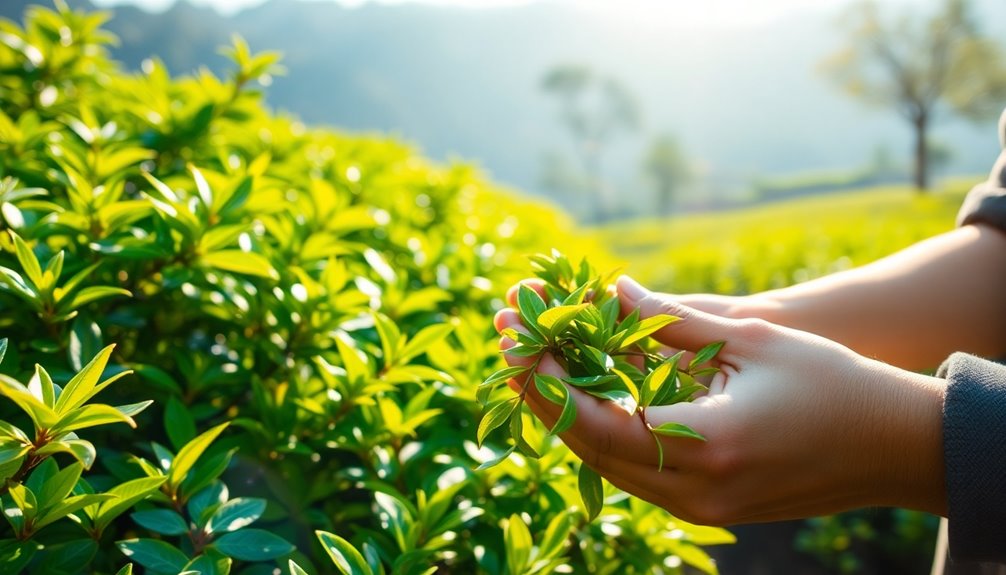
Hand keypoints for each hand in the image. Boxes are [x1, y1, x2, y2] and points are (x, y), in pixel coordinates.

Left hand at [494, 276, 945, 524]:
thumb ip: (669, 321)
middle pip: (588, 446)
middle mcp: (692, 491)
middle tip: (510, 343)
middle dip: (542, 393)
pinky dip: (603, 433)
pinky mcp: (707, 507)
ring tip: (535, 365)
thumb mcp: (750, 338)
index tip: (516, 336)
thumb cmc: (833, 383)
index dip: (546, 378)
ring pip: (605, 465)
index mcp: (704, 446)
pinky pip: (634, 473)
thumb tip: (611, 289)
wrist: (893, 447)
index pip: (593, 418)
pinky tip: (585, 397)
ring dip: (567, 413)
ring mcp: (699, 508)